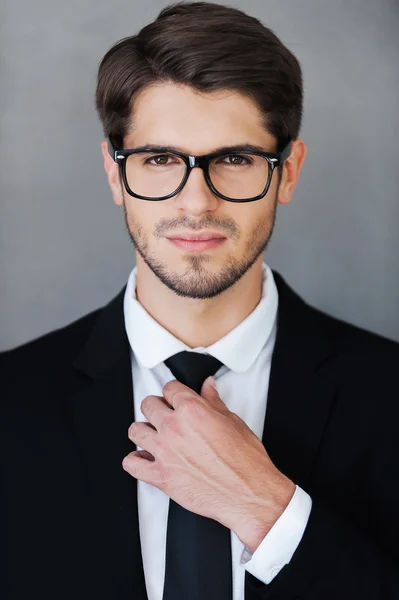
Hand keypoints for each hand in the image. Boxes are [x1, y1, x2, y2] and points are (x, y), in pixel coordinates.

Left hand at [122, 377, 294, 550]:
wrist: (248, 494)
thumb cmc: (245, 462)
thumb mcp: (233, 422)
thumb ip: (214, 402)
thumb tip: (208, 388)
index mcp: (192, 410)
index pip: (170, 388)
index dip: (173, 392)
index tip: (175, 397)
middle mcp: (174, 428)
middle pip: (148, 405)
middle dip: (156, 406)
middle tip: (164, 414)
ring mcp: (164, 452)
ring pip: (135, 431)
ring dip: (144, 430)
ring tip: (153, 435)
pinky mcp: (161, 476)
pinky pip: (131, 464)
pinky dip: (135, 461)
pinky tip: (145, 459)